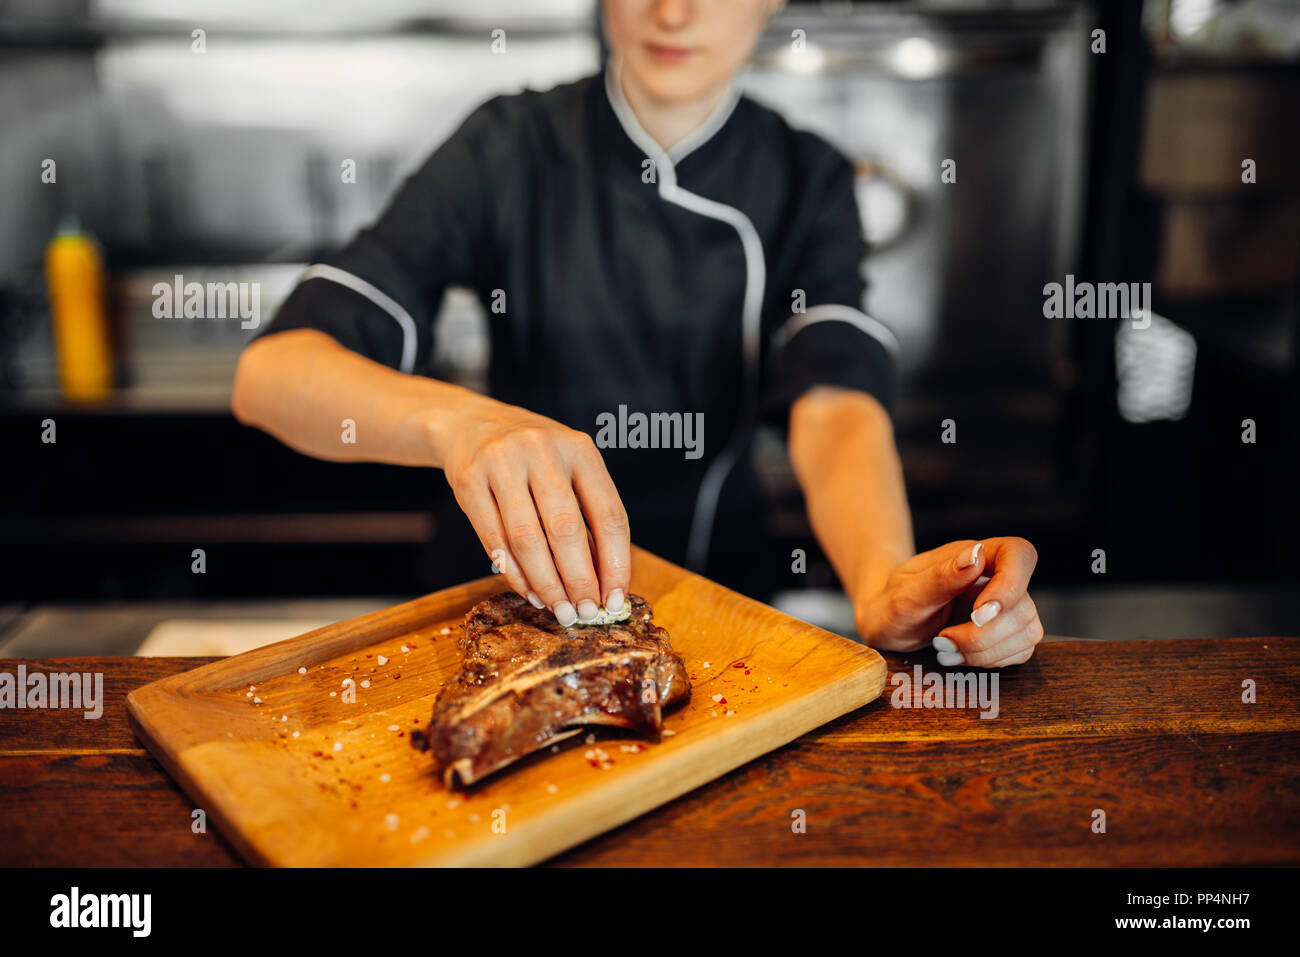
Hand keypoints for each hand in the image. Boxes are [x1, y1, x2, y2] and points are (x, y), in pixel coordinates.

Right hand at [438, 395, 629, 625]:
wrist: (472, 424)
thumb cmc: (534, 457)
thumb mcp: (568, 468)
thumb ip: (588, 515)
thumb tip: (605, 581)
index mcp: (579, 449)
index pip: (608, 514)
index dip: (615, 563)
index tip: (615, 599)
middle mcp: (542, 451)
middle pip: (566, 530)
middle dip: (579, 580)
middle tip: (585, 613)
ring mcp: (501, 463)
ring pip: (527, 539)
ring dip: (546, 583)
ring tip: (559, 610)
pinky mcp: (468, 480)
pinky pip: (494, 539)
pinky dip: (514, 573)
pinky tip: (529, 592)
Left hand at [853, 537, 1042, 666]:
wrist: (887, 625)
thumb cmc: (893, 603)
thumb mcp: (906, 593)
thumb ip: (941, 577)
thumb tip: (975, 555)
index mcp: (973, 556)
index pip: (1019, 554)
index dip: (1011, 584)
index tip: (978, 613)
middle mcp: (994, 578)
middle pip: (1023, 605)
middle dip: (983, 634)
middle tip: (941, 641)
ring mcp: (1004, 607)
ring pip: (1027, 632)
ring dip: (986, 651)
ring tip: (945, 650)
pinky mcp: (1006, 634)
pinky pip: (1021, 651)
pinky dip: (990, 661)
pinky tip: (958, 657)